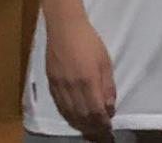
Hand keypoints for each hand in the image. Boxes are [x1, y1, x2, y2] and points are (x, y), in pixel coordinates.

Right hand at [45, 15, 115, 138]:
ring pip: (70, 114)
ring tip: (90, 131)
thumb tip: (110, 107)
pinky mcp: (51, 85)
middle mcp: (73, 88)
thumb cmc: (90, 41)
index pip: (96, 111)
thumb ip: (108, 85)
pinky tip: (75, 120)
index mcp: (89, 81)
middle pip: (82, 116)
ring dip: (81, 125)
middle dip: (93, 128)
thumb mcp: (105, 61)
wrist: (65, 29)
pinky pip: (60, 107)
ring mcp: (60, 87)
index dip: (103, 123)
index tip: (109, 129)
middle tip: (101, 135)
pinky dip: (69, 117)